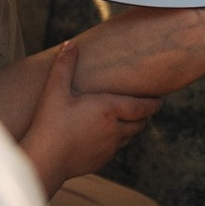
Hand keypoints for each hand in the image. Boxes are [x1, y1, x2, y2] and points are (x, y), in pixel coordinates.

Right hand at [17, 39, 159, 197]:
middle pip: (140, 123)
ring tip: (126, 119)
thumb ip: (64, 65)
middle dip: (143, 115)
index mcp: (108, 110)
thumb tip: (70, 44)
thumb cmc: (50, 123)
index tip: (159, 100)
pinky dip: (116, 141)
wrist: (45, 160)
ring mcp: (109, 148)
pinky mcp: (101, 161)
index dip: (153, 104)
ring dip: (130, 128)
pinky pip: (115, 150)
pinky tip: (104, 136)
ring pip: (129, 137)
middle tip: (143, 107)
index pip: (142, 107)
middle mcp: (115, 130)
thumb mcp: (55, 90)